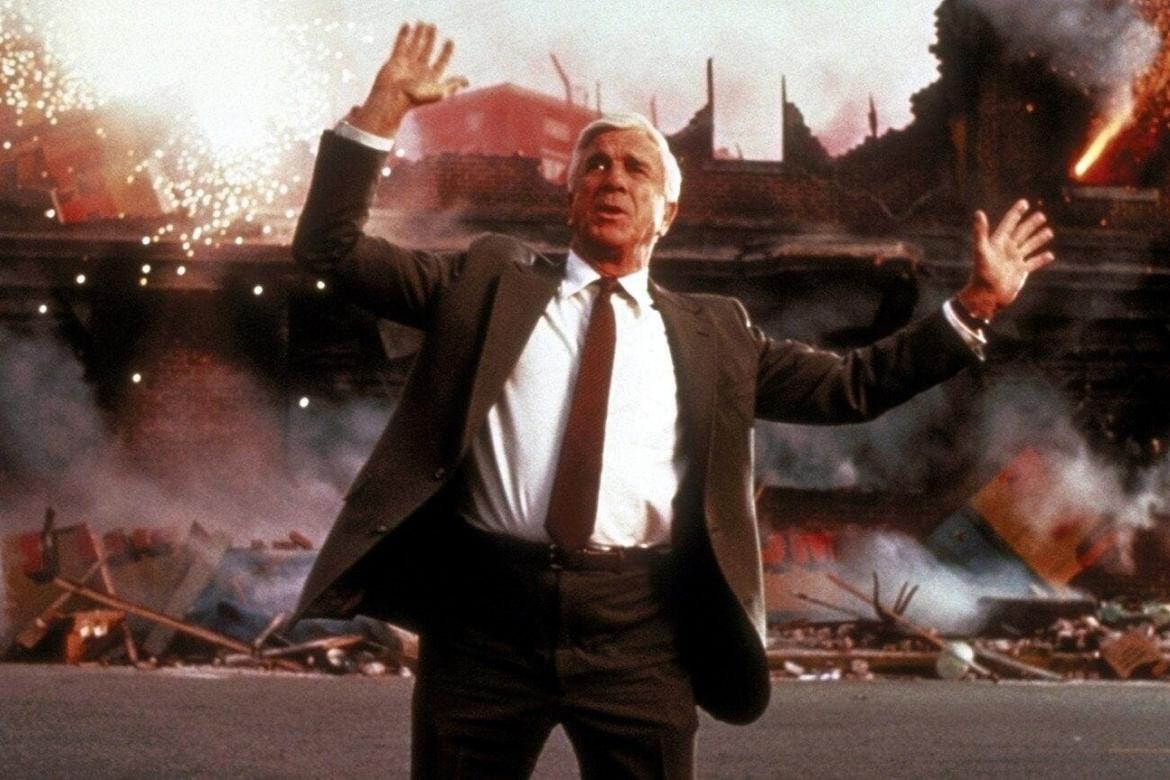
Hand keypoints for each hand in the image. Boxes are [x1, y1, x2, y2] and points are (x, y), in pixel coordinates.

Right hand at [348, 23, 467, 137]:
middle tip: (434, 26)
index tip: (450, 41)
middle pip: (427, 51)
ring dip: (418, 35)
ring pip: (414, 46)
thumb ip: (451, 85)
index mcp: (431, 78)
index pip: (441, 62)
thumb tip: (466, 81)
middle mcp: (419, 71)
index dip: (446, 52)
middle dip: (431, 39)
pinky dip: (404, 35)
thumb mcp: (438, 92)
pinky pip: (400, 44)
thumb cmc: (415, 98)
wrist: (392, 99)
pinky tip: (407, 25)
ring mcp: (407, 65)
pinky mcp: (395, 60)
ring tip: (422, 22)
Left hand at [956, 199, 1054, 321]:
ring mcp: (1014, 261)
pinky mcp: (1020, 272)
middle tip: (1041, 215)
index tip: (1024, 202)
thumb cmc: (982, 274)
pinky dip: (1041, 259)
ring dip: (1038, 239)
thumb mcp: (982, 251)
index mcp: (998, 243)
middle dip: (1030, 224)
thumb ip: (980, 232)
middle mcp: (1006, 250)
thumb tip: (978, 212)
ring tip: (1049, 231)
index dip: (1016, 213)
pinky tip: (1050, 255)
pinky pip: (1033, 263)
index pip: (1008, 224)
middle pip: (1021, 233)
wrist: (986, 296)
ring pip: (1029, 246)